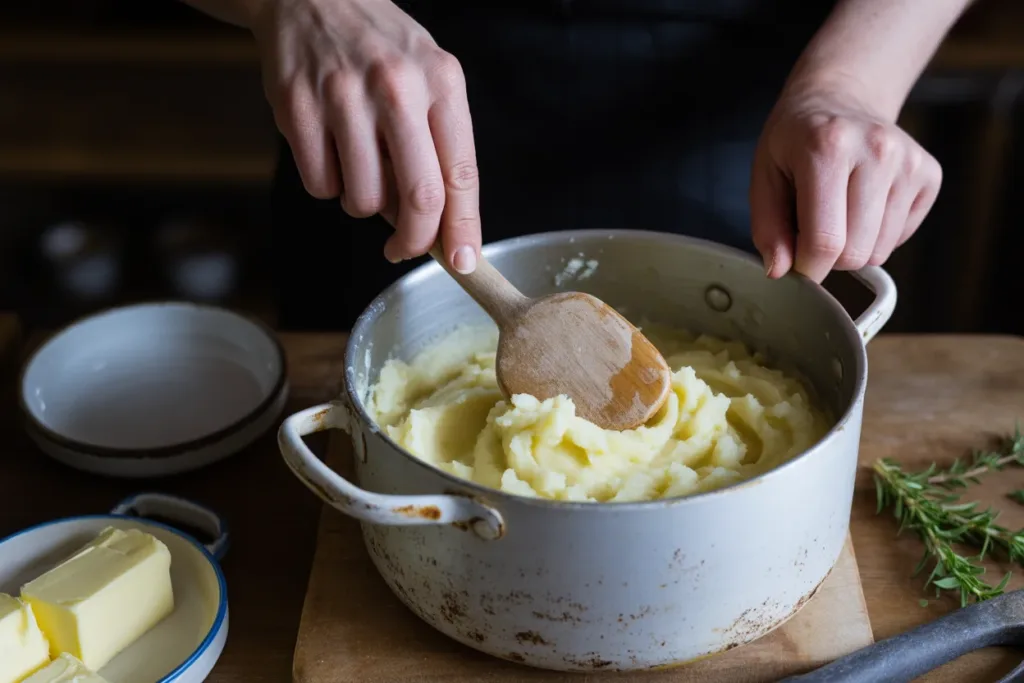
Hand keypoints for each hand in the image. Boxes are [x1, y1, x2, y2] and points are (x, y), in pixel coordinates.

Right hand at [253, 0, 480, 271]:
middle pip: (419, 197)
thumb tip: (436, 224)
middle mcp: (396, 86)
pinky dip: (328, 184)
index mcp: (441, 81)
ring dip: (364, 204)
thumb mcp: (428, 78)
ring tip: (361, 167)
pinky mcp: (295, 106)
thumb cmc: (380, 47)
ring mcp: (342, 96)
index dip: (464, 228)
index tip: (464, 262)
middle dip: (415, 240)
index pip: (461, 173)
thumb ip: (438, 146)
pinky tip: (329, 149)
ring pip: (364, 199)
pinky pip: (320, 184)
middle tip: (404, 248)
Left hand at [749, 81, 941, 281]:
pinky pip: (900, 238)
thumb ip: (768, 227)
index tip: (798, 265)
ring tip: (839, 210)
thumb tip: (780, 270)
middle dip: (829, 256)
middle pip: (855, 252)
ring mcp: (909, 162)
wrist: (841, 97)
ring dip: (854, 245)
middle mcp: (876, 150)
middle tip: (815, 226)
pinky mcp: (929, 174)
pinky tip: (863, 202)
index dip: (808, 267)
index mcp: (827, 148)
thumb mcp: (765, 175)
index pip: (825, 241)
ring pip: (879, 252)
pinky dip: (877, 234)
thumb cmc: (797, 140)